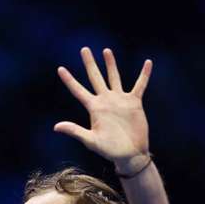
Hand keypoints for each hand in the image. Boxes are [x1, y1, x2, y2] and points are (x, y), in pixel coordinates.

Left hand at [54, 47, 152, 174]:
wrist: (130, 154)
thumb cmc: (109, 150)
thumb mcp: (90, 140)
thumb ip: (75, 131)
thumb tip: (56, 127)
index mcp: (94, 108)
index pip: (78, 90)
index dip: (69, 80)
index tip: (60, 69)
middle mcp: (105, 101)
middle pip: (95, 78)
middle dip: (89, 64)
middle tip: (84, 49)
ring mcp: (120, 100)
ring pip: (114, 77)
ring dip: (111, 64)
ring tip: (106, 51)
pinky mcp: (134, 103)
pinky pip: (139, 85)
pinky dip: (144, 75)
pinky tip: (148, 63)